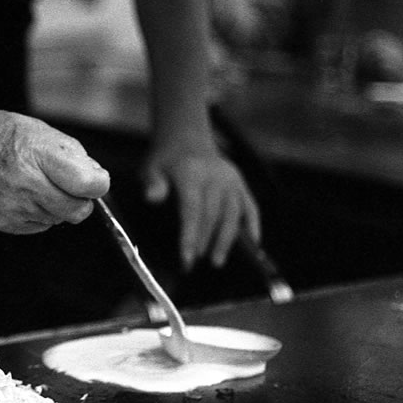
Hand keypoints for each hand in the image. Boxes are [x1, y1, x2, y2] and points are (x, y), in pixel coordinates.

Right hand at [0, 109, 109, 233]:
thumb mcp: (37, 129)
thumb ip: (69, 153)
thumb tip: (94, 176)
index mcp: (38, 155)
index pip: (89, 184)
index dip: (97, 182)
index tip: (93, 178)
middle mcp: (27, 184)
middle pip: (78, 210)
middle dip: (79, 198)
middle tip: (66, 183)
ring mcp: (15, 208)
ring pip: (60, 219)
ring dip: (57, 205)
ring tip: (36, 184)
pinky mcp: (6, 223)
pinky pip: (40, 225)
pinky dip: (39, 213)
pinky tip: (22, 194)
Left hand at [142, 147, 258, 268]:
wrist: (186, 138)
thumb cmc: (164, 160)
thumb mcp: (150, 168)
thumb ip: (152, 183)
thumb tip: (152, 198)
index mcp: (191, 173)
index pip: (192, 210)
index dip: (190, 235)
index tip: (186, 258)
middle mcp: (216, 176)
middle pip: (213, 215)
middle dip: (204, 242)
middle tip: (195, 264)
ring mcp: (231, 179)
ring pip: (233, 214)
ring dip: (226, 239)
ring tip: (217, 261)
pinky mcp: (240, 182)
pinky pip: (250, 206)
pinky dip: (252, 225)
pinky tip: (253, 244)